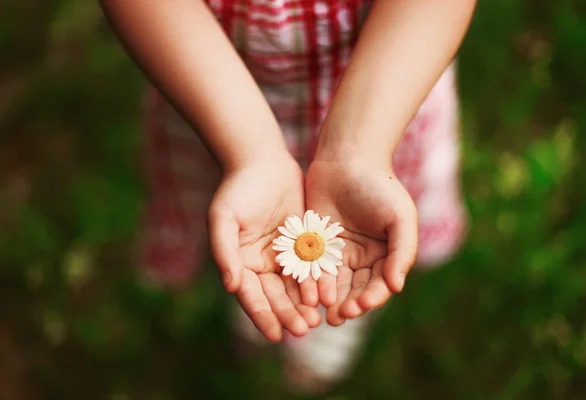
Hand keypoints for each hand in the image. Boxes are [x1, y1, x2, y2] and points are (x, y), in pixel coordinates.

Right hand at [208, 155, 320, 341]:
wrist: (262, 161)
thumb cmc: (237, 189)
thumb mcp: (224, 218)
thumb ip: (224, 251)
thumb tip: (230, 286)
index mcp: (240, 262)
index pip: (251, 296)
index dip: (262, 316)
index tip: (274, 335)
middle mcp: (261, 264)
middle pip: (275, 296)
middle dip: (287, 314)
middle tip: (302, 330)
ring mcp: (283, 255)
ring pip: (295, 286)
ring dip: (303, 304)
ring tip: (316, 320)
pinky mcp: (302, 243)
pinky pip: (311, 267)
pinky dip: (317, 282)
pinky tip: (326, 295)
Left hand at [305, 156, 417, 325]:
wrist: (348, 158)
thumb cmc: (380, 186)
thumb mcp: (400, 217)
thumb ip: (403, 252)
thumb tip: (397, 286)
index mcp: (384, 255)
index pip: (379, 284)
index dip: (372, 298)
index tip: (362, 305)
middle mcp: (361, 258)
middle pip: (355, 289)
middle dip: (349, 304)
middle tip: (339, 316)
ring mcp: (336, 253)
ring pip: (333, 283)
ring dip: (329, 299)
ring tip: (323, 312)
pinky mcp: (314, 244)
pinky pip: (312, 267)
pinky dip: (311, 281)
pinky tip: (307, 293)